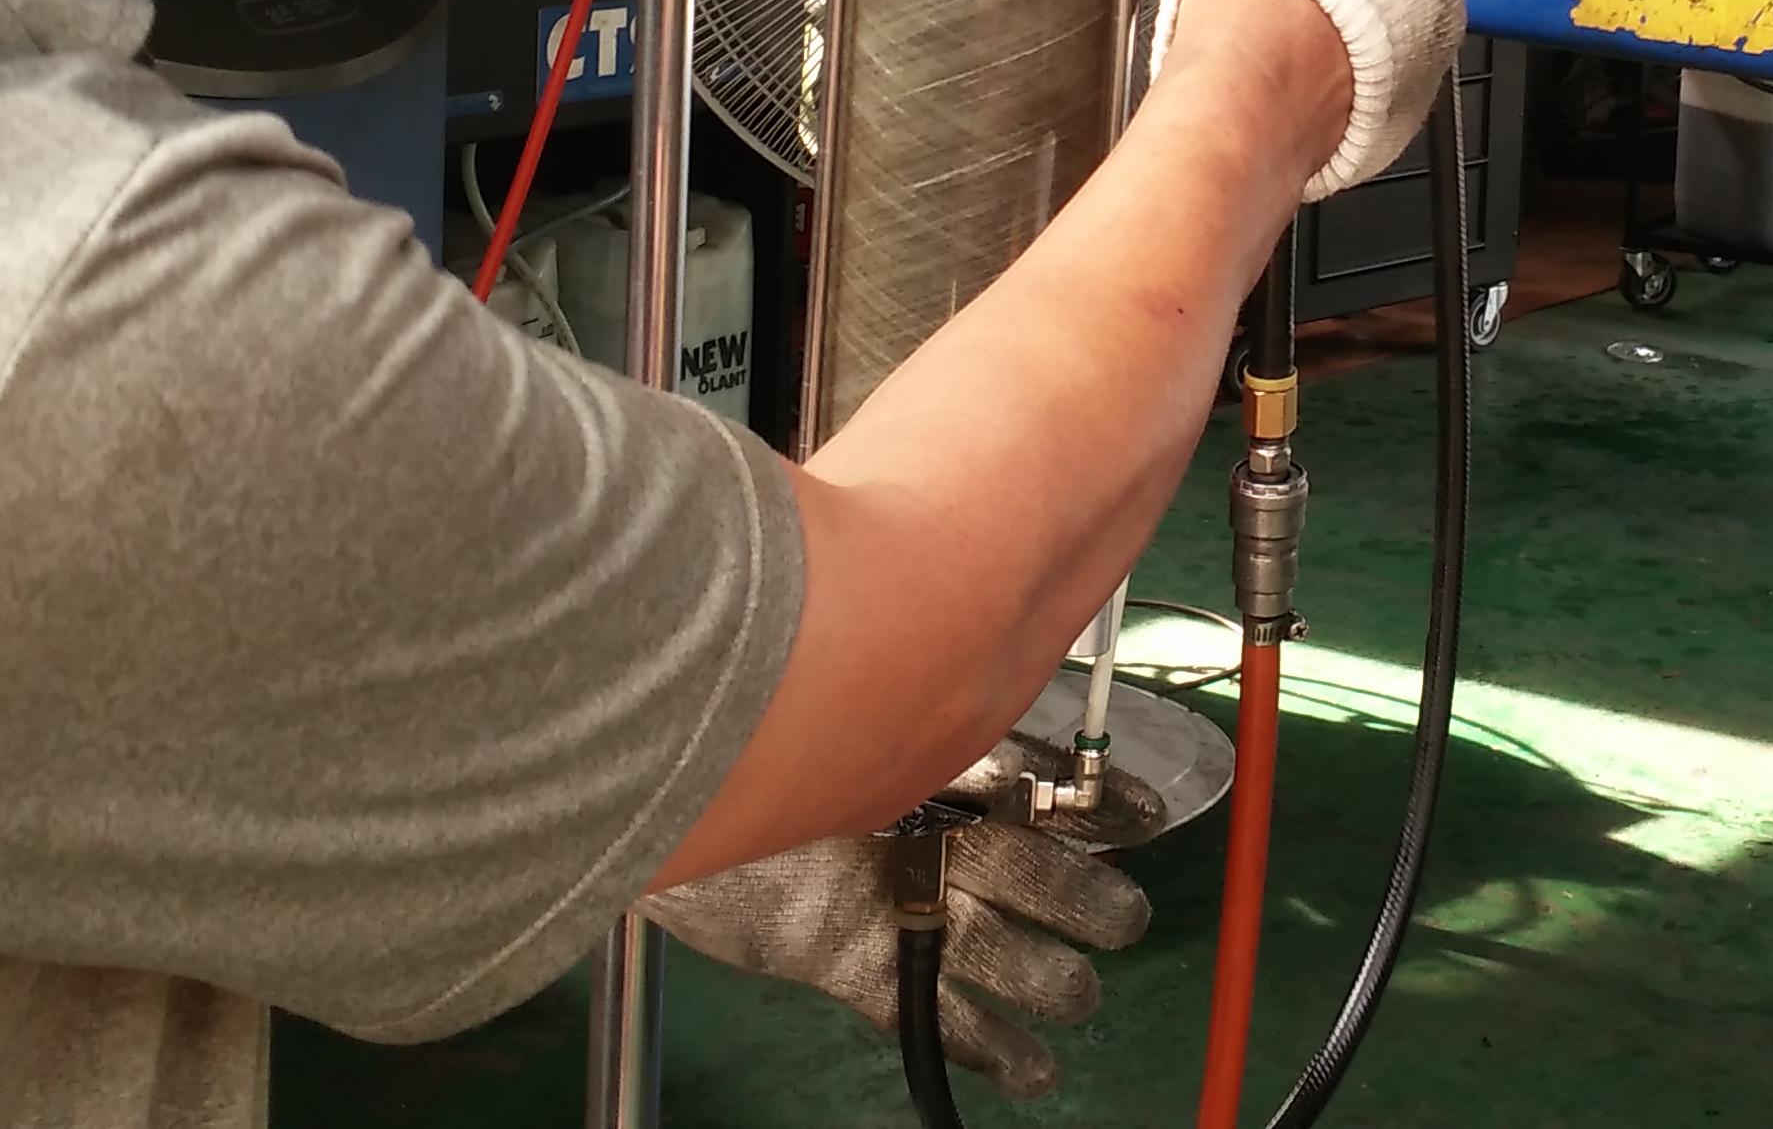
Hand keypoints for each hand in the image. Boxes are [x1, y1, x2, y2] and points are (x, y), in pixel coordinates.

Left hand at [640, 741, 1147, 1098]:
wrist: (627, 792)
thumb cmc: (726, 729)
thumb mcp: (825, 702)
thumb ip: (909, 707)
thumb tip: (1004, 706)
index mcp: (924, 749)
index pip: (1034, 774)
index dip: (1095, 799)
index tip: (1144, 818)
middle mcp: (914, 826)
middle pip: (1025, 869)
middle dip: (1080, 897)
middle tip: (1120, 921)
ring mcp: (884, 897)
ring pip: (988, 945)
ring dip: (1043, 977)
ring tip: (1077, 995)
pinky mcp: (848, 961)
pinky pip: (926, 1009)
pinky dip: (982, 1044)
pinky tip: (1030, 1068)